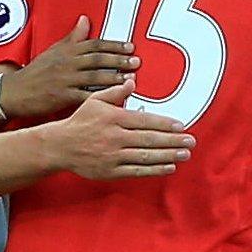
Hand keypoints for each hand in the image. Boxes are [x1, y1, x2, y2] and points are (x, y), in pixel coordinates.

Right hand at [0, 16, 139, 118]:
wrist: (14, 91)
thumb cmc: (36, 71)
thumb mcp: (53, 50)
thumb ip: (73, 37)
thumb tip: (85, 19)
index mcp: (66, 51)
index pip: (94, 44)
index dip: (113, 45)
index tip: (130, 47)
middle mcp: (67, 63)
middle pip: (97, 59)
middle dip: (119, 60)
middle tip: (137, 61)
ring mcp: (64, 80)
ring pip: (94, 77)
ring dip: (114, 77)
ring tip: (131, 78)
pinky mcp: (62, 97)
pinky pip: (85, 97)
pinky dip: (101, 98)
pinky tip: (115, 99)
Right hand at [41, 81, 195, 180]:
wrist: (59, 146)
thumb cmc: (79, 121)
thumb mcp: (94, 101)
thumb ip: (115, 92)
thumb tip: (132, 81)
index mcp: (114, 118)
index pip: (145, 121)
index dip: (165, 124)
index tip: (181, 126)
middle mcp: (115, 137)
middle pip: (149, 139)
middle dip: (173, 140)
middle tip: (191, 141)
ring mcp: (113, 155)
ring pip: (146, 156)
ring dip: (168, 155)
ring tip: (185, 154)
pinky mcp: (111, 171)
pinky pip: (136, 170)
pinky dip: (154, 170)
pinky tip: (169, 166)